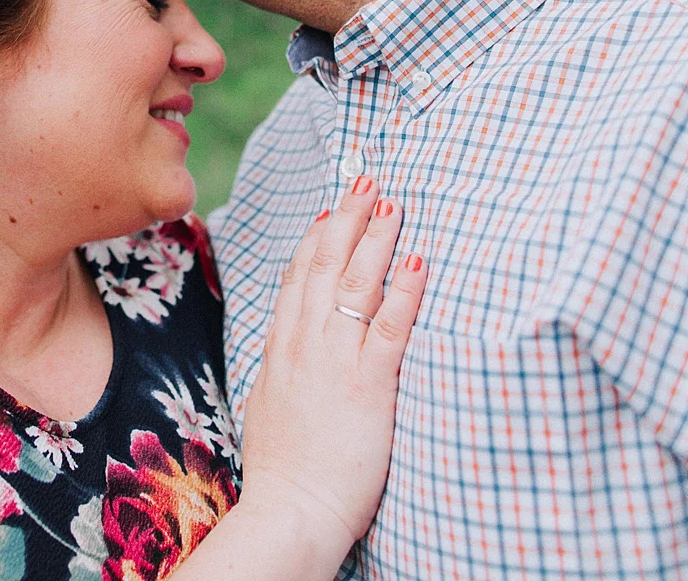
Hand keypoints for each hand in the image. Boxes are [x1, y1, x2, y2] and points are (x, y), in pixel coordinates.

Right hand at [235, 177, 427, 559]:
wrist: (291, 509)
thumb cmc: (284, 471)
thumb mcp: (268, 407)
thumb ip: (282, 372)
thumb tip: (285, 355)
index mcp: (281, 349)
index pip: (298, 277)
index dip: (317, 237)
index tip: (331, 207)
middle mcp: (304, 344)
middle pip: (326, 264)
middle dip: (348, 217)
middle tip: (367, 178)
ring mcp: (334, 360)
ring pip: (356, 283)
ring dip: (376, 237)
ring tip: (393, 201)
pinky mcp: (368, 383)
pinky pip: (389, 325)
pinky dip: (404, 289)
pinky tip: (418, 260)